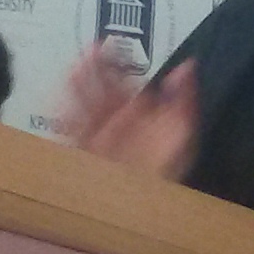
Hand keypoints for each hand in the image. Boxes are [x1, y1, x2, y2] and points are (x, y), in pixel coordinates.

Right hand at [53, 45, 197, 180]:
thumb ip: (183, 101)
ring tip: (80, 62)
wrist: (138, 208)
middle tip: (95, 46)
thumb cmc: (162, 175)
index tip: (117, 45)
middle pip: (103, 89)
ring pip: (86, 102)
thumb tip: (187, 67)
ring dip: (82, 81)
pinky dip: (66, 106)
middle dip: (98, 68)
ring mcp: (97, 136)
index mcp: (140, 120)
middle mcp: (117, 125)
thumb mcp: (179, 136)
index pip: (129, 86)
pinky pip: (72, 124)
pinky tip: (67, 94)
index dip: (122, 64)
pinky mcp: (81, 149)